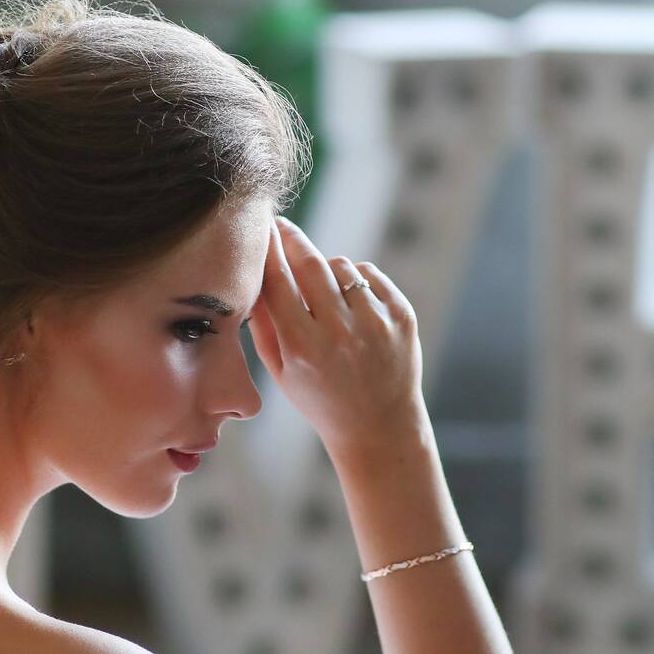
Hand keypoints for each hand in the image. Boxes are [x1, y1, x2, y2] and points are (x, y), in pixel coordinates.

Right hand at [246, 215, 425, 457]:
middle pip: (310, 263)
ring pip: (341, 266)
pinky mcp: (402, 316)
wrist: (379, 427)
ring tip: (323, 293)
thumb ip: (262, 323)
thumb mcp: (280, 370)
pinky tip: (350, 303)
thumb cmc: (320, 399)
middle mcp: (341, 332)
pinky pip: (369, 275)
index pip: (278, 281)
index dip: (268, 248)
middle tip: (282, 227)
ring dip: (326, 269)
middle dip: (293, 239)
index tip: (261, 227)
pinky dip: (356, 280)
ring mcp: (376, 323)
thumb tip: (251, 273)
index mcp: (303, 347)